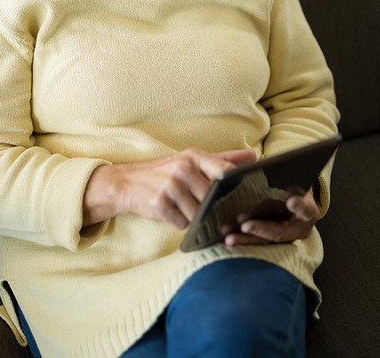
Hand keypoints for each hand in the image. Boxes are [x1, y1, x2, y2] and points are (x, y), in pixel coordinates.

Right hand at [83, 148, 255, 229]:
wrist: (127, 182)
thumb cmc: (166, 172)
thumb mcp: (192, 161)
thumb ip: (223, 160)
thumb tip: (252, 156)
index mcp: (194, 156)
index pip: (225, 172)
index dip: (234, 187)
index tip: (237, 196)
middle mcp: (182, 168)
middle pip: (213, 199)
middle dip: (209, 207)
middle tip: (198, 203)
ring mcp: (170, 186)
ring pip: (198, 214)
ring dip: (192, 216)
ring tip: (180, 205)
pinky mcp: (159, 203)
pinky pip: (182, 223)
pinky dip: (178, 222)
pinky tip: (169, 212)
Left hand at [222, 188, 319, 246]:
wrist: (296, 201)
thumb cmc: (297, 188)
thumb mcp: (299, 183)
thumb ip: (295, 190)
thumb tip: (288, 197)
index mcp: (309, 212)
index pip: (305, 209)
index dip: (299, 206)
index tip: (290, 201)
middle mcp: (297, 229)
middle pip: (278, 231)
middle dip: (260, 229)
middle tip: (245, 226)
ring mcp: (283, 236)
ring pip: (262, 239)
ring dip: (244, 237)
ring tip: (229, 235)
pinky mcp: (270, 238)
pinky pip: (254, 237)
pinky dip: (240, 235)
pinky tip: (227, 234)